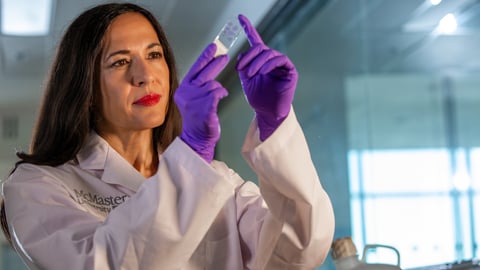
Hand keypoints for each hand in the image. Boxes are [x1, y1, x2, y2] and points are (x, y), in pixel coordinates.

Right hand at [174, 43, 228, 162]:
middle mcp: (187, 93)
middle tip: (225, 57)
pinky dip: (222, 93)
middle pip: (204, 73)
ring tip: (218, 96)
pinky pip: (218, 93)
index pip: (194, 69)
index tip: (212, 46)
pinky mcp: (205, 107)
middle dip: (216, 63)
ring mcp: (195, 100)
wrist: (196, 138)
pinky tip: (222, 97)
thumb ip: (197, 85)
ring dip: (218, 89)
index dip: (205, 57)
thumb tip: (208, 67)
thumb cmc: (197, 119)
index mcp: (183, 89)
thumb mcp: (192, 99)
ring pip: (213, 84)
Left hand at [235, 14, 297, 140]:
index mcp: (261, 60)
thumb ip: (243, 67)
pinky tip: (262, 72)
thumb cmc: (258, 99)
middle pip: (260, 48)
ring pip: (269, 54)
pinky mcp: (290, 70)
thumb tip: (240, 55)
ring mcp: (282, 64)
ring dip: (257, 62)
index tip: (240, 17)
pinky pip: (280, 60)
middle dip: (248, 56)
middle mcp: (272, 60)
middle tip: (239, 68)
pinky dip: (269, 64)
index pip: (255, 41)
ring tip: (250, 74)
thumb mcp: (246, 81)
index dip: (248, 28)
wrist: (268, 113)